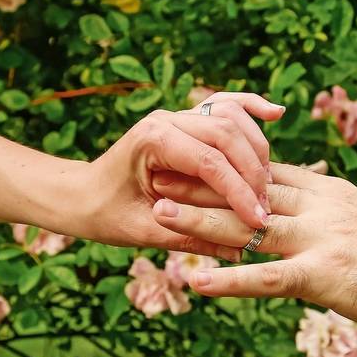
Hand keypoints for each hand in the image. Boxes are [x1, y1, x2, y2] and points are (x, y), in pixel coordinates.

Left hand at [70, 92, 284, 258]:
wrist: (80, 195)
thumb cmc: (105, 214)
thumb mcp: (143, 233)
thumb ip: (191, 237)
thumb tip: (240, 250)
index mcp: (151, 141)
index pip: (209, 162)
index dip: (238, 193)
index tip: (258, 222)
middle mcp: (166, 120)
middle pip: (227, 133)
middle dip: (253, 172)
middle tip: (266, 208)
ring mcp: (177, 116)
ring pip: (231, 117)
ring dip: (256, 148)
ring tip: (268, 185)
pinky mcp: (186, 121)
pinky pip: (224, 106)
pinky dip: (250, 108)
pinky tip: (275, 113)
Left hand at [148, 163, 356, 338]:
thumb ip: (351, 221)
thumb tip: (340, 225)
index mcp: (335, 194)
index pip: (271, 172)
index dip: (228, 165)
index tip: (194, 157)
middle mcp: (323, 207)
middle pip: (249, 190)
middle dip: (202, 181)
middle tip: (159, 172)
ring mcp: (322, 238)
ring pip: (249, 225)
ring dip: (200, 221)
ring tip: (158, 213)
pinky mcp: (326, 275)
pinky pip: (267, 278)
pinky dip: (228, 280)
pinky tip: (194, 283)